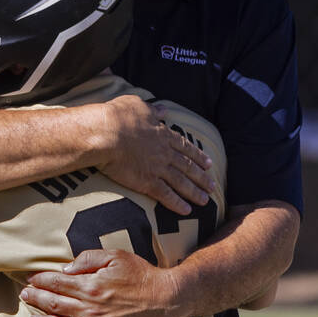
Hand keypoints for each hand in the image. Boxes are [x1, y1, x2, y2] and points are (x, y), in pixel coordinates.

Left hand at [20, 249, 176, 316]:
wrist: (164, 298)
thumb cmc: (141, 274)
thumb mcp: (115, 256)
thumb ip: (88, 259)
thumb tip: (66, 269)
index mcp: (90, 286)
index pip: (56, 283)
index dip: (40, 280)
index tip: (30, 279)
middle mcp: (90, 308)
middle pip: (54, 304)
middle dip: (36, 299)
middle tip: (24, 295)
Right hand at [98, 96, 213, 215]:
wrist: (104, 134)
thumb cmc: (116, 117)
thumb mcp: (137, 105)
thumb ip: (152, 110)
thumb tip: (163, 109)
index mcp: (163, 134)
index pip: (185, 147)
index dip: (198, 156)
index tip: (209, 164)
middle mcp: (164, 152)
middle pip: (188, 167)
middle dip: (202, 177)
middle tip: (213, 186)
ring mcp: (158, 168)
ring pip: (182, 183)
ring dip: (195, 193)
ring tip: (205, 201)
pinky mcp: (147, 182)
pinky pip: (166, 195)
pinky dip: (177, 204)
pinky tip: (186, 210)